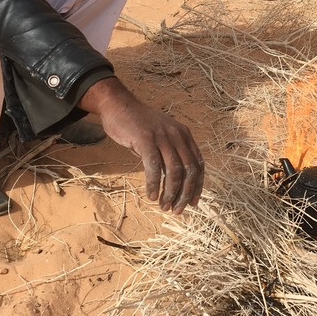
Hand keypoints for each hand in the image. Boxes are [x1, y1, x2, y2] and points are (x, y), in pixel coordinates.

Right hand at [78, 78, 204, 213]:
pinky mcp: (145, 138)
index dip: (197, 186)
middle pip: (189, 170)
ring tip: (164, 206)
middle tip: (177, 209)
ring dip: (170, 192)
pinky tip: (151, 195)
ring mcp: (161, 136)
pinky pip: (153, 166)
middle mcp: (176, 134)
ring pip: (174, 171)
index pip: (198, 164)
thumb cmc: (138, 125)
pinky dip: (154, 184)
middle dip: (185, 194)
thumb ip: (171, 153)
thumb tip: (177, 182)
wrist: (118, 105)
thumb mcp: (162, 135)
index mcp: (184, 134)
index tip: (193, 202)